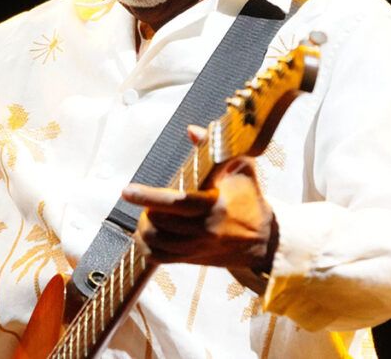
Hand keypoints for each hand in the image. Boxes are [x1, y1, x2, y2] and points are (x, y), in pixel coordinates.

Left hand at [121, 125, 275, 274]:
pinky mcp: (192, 260)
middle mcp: (204, 230)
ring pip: (155, 242)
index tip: (126, 191)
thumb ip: (215, 147)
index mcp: (214, 206)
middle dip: (147, 209)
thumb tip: (191, 130)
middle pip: (159, 223)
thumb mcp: (241, 167)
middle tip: (146, 201)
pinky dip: (147, 247)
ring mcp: (197, 248)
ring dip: (144, 228)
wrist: (263, 240)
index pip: (176, 202)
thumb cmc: (249, 197)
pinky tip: (148, 233)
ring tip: (147, 215)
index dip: (148, 196)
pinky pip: (159, 258)